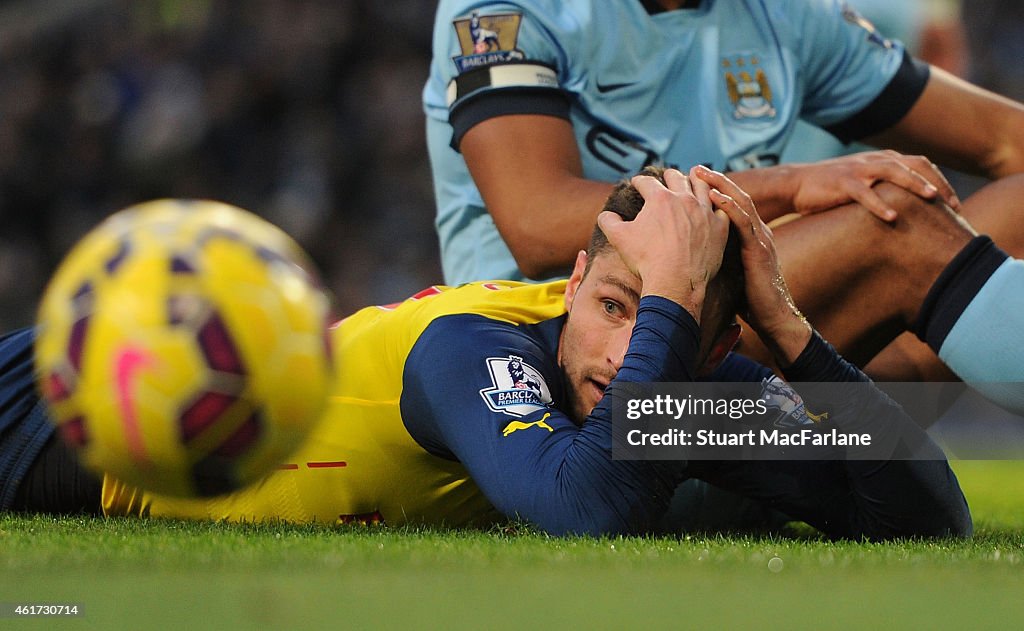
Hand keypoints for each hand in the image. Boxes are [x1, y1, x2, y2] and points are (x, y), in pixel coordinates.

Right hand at [597, 167, 728, 321]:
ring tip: (694, 177)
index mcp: (659, 199)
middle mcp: (684, 199)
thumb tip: (605, 215)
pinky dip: (718, 202)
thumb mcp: (618, 238)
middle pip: (676, 178)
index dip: (639, 181)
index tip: (637, 183)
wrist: (675, 282)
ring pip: (702, 186)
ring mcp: (704, 212)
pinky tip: (715, 203)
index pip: (647, 182)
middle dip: (668, 175)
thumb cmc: (646, 260)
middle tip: (666, 176)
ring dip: (696, 179)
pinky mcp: (720, 227)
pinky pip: (723, 208)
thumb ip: (608, 221)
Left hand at [692, 166, 811, 364]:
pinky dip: (728, 206)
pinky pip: (744, 222)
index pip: (734, 205)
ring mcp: (761, 239)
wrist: (774, 317)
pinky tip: (713, 196)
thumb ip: (719, 257)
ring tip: (700, 173)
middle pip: (737, 196)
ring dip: (720, 185)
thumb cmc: (750, 299)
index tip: (694, 179)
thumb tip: (692, 253)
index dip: (716, 189)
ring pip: (741, 203)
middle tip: (694, 167)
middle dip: (716, 180)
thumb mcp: (731, 271)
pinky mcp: (759, 251)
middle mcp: (759, 232)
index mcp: (752, 236)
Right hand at [789, 150, 959, 221]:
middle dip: (936, 183)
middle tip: (952, 205)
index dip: (941, 181)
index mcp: (882, 159)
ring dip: (915, 183)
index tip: (953, 204)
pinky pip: (864, 193)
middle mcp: (874, 160)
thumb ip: (884, 187)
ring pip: (894, 171)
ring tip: (931, 198)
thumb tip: (909, 207)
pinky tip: (892, 217)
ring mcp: (858, 169)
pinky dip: (879, 204)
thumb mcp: (863, 182)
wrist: (796, 184)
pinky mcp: (841, 183)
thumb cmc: (831, 189)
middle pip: (915, 164)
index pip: (921, 164)